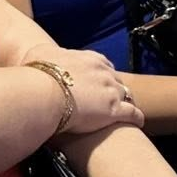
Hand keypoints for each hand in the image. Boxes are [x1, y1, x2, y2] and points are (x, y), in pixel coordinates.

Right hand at [19, 44, 142, 134]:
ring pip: (128, 95)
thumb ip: (47, 52)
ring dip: (126, 102)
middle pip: (116, 79)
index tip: (98, 81)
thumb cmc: (38, 75)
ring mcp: (112, 91)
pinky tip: (137, 123)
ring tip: (124, 111)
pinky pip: (134, 114)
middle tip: (108, 98)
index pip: (103, 64)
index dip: (102, 73)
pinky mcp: (115, 111)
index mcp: (89, 59)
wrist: (43, 93)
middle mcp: (104, 72)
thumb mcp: (40, 54)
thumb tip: (44, 54)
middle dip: (114, 88)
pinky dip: (137, 118)